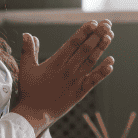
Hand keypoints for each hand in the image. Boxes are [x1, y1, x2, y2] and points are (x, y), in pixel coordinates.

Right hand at [12, 20, 114, 134]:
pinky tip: (111, 62)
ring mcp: (74, 82)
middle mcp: (67, 70)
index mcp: (55, 63)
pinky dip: (103, 71)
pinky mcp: (79, 93)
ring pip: (91, 62)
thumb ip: (28, 50)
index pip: (73, 43)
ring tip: (110, 36)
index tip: (92, 23)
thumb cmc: (29, 91)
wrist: (34, 114)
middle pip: (85, 49)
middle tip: (106, 24)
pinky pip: (94, 80)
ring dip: (101, 48)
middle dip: (97, 35)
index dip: (84, 32)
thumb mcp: (26, 68)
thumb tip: (27, 34)